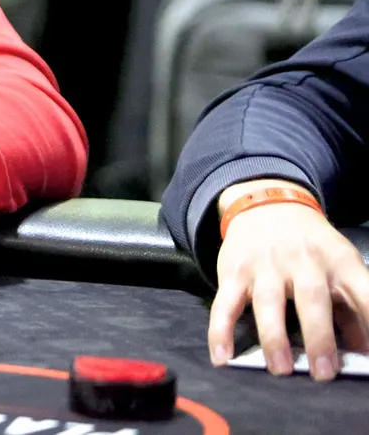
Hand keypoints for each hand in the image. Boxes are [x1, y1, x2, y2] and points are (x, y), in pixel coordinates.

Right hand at [211, 181, 368, 380]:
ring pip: (267, 302)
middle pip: (311, 298)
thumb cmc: (311, 244)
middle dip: (318, 337)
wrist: (266, 203)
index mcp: (338, 261)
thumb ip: (352, 306)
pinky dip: (220, 331)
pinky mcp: (233, 271)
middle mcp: (302, 261)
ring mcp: (264, 265)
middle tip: (323, 372)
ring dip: (274, 337)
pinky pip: (225, 303)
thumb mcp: (340, 264)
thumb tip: (363, 349)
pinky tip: (222, 357)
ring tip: (281, 368)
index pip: (362, 291)